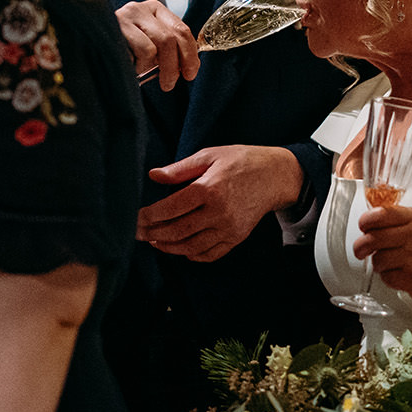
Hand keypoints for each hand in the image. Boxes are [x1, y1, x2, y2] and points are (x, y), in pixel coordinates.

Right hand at [115, 0, 199, 89]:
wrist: (85, 40)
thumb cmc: (120, 47)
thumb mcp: (147, 43)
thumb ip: (167, 49)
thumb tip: (188, 66)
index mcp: (154, 10)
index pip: (182, 29)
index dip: (190, 54)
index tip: (190, 73)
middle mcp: (140, 9)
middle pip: (170, 39)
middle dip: (173, 66)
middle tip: (168, 83)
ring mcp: (125, 16)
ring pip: (154, 48)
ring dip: (149, 67)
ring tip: (138, 70)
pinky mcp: (113, 28)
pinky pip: (135, 52)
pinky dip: (135, 66)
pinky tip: (126, 64)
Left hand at [137, 146, 302, 261]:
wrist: (275, 176)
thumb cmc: (241, 161)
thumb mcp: (210, 155)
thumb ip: (180, 169)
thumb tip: (154, 175)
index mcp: (209, 188)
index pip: (171, 208)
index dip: (150, 216)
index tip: (136, 218)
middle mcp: (219, 212)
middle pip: (177, 230)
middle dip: (154, 234)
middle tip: (138, 233)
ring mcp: (229, 228)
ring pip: (191, 246)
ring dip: (169, 247)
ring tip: (156, 241)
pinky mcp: (237, 237)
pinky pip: (211, 254)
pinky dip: (193, 255)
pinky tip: (181, 250)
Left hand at [354, 205, 411, 310]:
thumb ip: (395, 220)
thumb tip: (367, 222)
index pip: (380, 214)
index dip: (366, 221)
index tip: (363, 226)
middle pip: (373, 238)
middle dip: (361, 246)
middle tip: (361, 250)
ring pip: (377, 259)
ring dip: (379, 264)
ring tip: (390, 264)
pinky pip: (385, 277)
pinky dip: (388, 278)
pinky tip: (399, 274)